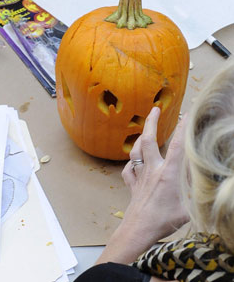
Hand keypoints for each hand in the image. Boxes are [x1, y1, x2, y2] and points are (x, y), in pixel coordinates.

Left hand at [121, 107, 188, 243]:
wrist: (138, 229)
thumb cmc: (164, 221)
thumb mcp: (188, 209)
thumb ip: (198, 195)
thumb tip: (210, 187)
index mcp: (168, 173)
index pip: (176, 146)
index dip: (182, 129)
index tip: (186, 115)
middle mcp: (152, 170)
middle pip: (149, 140)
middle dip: (151, 122)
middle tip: (155, 109)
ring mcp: (140, 176)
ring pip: (136, 151)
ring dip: (139, 138)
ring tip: (145, 131)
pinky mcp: (132, 185)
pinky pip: (128, 169)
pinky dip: (131, 163)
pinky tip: (134, 163)